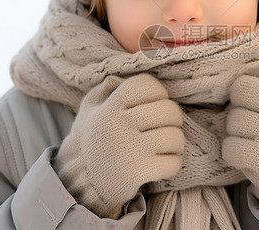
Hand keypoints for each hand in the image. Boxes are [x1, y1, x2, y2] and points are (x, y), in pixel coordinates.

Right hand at [55, 73, 184, 218]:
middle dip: (173, 120)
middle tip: (164, 127)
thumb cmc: (95, 139)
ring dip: (175, 144)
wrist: (82, 182)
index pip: (148, 85)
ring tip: (163, 147)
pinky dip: (172, 164)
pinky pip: (174, 162)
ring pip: (176, 137)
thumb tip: (123, 76)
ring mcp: (130, 149)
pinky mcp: (139, 172)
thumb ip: (106, 88)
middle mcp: (119, 125)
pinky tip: (160, 164)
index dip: (158, 92)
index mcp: (110, 107)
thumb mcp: (90, 108)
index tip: (155, 104)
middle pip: (169, 110)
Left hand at [222, 56, 258, 215]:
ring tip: (254, 143)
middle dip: (239, 114)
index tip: (254, 103)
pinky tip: (249, 158)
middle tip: (254, 127)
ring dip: (236, 136)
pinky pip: (230, 149)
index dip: (244, 91)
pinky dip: (234, 155)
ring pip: (231, 124)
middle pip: (237, 100)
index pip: (248, 80)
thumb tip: (256, 60)